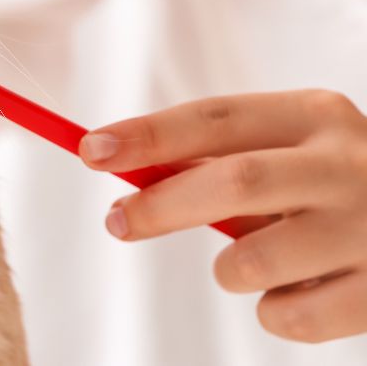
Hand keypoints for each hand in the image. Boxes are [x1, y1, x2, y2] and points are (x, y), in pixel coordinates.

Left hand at [79, 90, 366, 343]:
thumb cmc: (333, 185)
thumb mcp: (291, 151)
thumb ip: (220, 158)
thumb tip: (124, 173)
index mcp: (315, 115)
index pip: (216, 118)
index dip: (149, 135)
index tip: (91, 149)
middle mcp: (348, 164)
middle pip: (234, 181)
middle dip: (162, 205)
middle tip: (117, 222)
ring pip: (257, 259)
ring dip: (228, 268)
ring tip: (246, 264)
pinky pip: (292, 316)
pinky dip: (273, 310)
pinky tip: (297, 291)